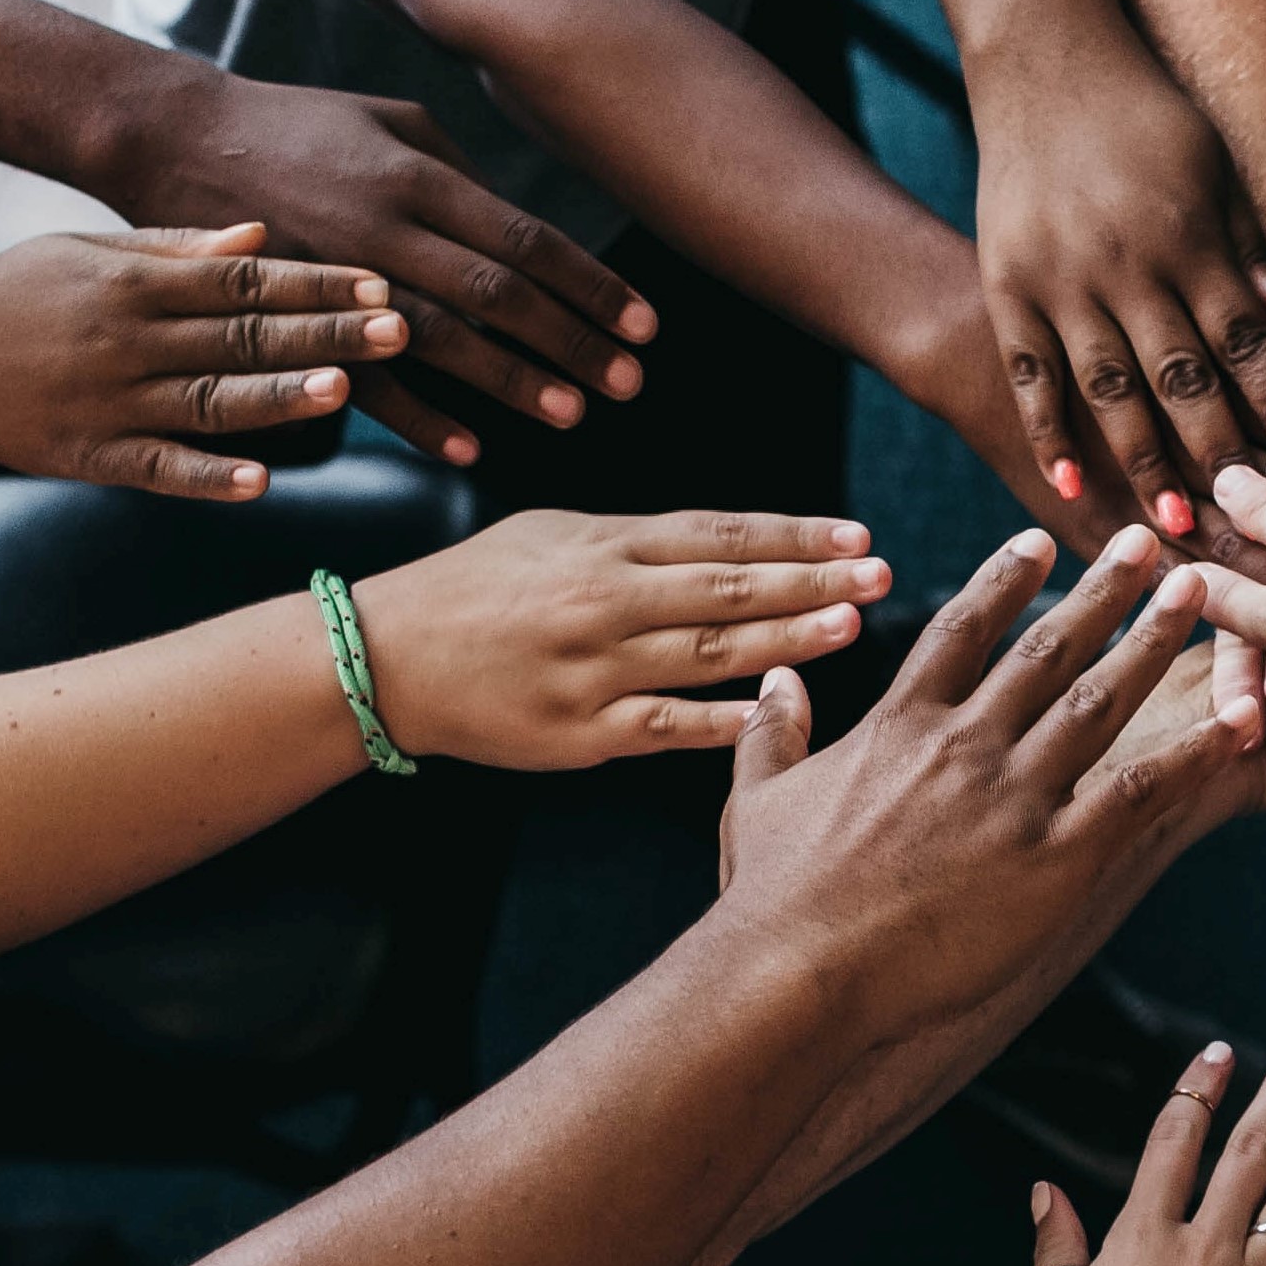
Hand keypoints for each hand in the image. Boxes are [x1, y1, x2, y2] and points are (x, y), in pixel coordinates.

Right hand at [0, 225, 402, 498]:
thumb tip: (263, 233)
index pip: (243, 279)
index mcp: (133, 283)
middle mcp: (127, 339)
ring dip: (281, 397)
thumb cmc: (12, 298)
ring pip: (212, 401)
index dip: (315, 283)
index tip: (379, 283)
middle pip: (242, 336)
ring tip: (346, 390)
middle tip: (400, 329)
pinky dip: (210, 477)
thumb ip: (177, 247)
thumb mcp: (86, 253)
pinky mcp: (90, 456)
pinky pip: (159, 469)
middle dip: (324, 334)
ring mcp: (110, 401)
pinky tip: (262, 482)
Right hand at [96, 69, 656, 464]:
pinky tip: (470, 448)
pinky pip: (365, 376)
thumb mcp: (391, 120)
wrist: (172, 135)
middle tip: (628, 384)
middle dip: (570, 341)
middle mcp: (388, 225)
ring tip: (573, 415)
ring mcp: (338, 272)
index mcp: (420, 176)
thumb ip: (463, 173)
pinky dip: (420, 418)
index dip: (591, 284)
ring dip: (511, 381)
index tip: (645, 325)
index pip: (527, 238)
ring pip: (442, 337)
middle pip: (498, 292)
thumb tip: (525, 232)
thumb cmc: (298, 126)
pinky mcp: (293, 313)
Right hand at [350, 509, 892, 766]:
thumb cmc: (479, 589)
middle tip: (880, 573)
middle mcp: (604, 602)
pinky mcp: (581, 732)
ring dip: (786, 640)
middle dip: (811, 581)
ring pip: (706, 654)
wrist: (385, 656)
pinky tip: (777, 707)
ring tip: (849, 625)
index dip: (793, 534)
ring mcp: (594, 669)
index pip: (718, 534)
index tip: (856, 533)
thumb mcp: (554, 536)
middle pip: (726, 588)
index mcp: (604, 547)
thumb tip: (736, 540)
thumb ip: (641, 540)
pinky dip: (722, 718)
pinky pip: (665, 725)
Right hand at [712, 524, 1264, 1034]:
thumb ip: (771, 734)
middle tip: (1148, 543)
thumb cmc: (772, 897)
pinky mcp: (1055, 856)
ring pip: (1102, 700)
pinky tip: (1238, 719)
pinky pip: (1141, 790)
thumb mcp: (755, 799)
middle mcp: (966, 741)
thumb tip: (773, 684)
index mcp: (899, 723)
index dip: (1004, 582)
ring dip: (1155, 642)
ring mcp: (1015, 794)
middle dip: (1105, 591)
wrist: (800, 969)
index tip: (1041, 542)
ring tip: (1198, 595)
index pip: (962, 631)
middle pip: (1049, 648)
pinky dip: (1194, 752)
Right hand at [971, 32, 1265, 533]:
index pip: (1245, 337)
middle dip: (1221, 453)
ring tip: (1175, 525)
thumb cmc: (1148, 118)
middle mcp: (1127, 262)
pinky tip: (1073, 489)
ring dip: (1145, 463)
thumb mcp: (1215, 171)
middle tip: (1254, 519)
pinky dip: (1050, 434)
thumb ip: (1254, 252)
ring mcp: (1061, 277)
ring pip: (1109, 390)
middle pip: (1182, 377)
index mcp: (1190, 236)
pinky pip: (1032, 374)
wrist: (1043, 60)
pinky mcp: (1007, 283)